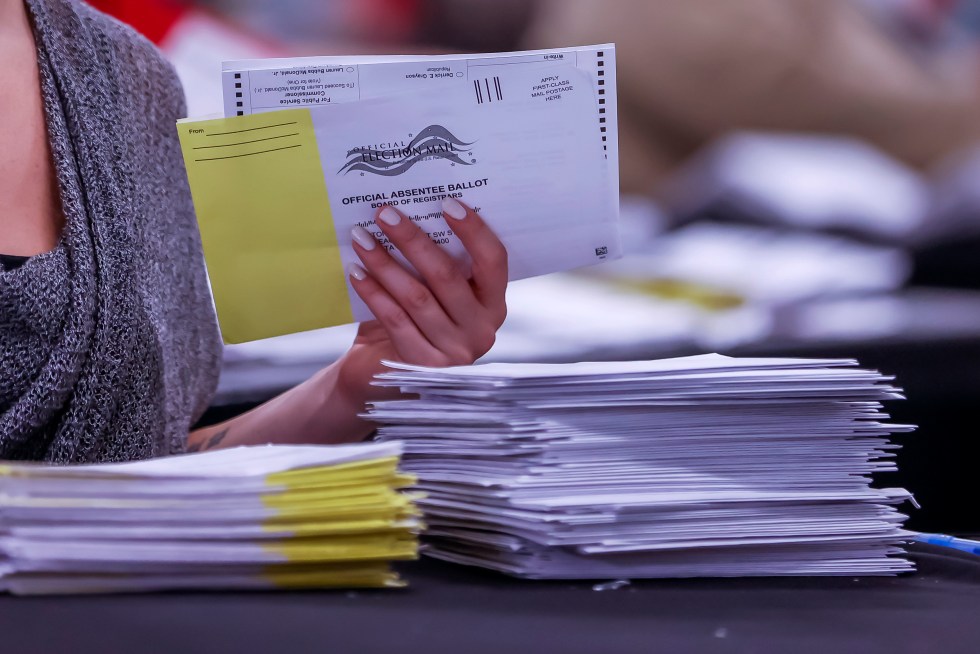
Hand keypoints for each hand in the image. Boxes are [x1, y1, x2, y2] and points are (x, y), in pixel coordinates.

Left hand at [335, 197, 508, 408]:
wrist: (383, 374)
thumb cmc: (412, 322)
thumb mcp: (431, 292)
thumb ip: (433, 262)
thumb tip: (409, 210)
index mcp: (493, 304)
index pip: (494, 261)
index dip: (474, 231)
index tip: (447, 202)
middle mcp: (482, 330)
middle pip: (447, 276)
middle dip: (412, 239)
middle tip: (385, 213)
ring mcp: (456, 351)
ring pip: (417, 297)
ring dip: (385, 263)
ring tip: (362, 238)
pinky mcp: (424, 365)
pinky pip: (395, 319)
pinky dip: (373, 292)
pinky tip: (356, 272)